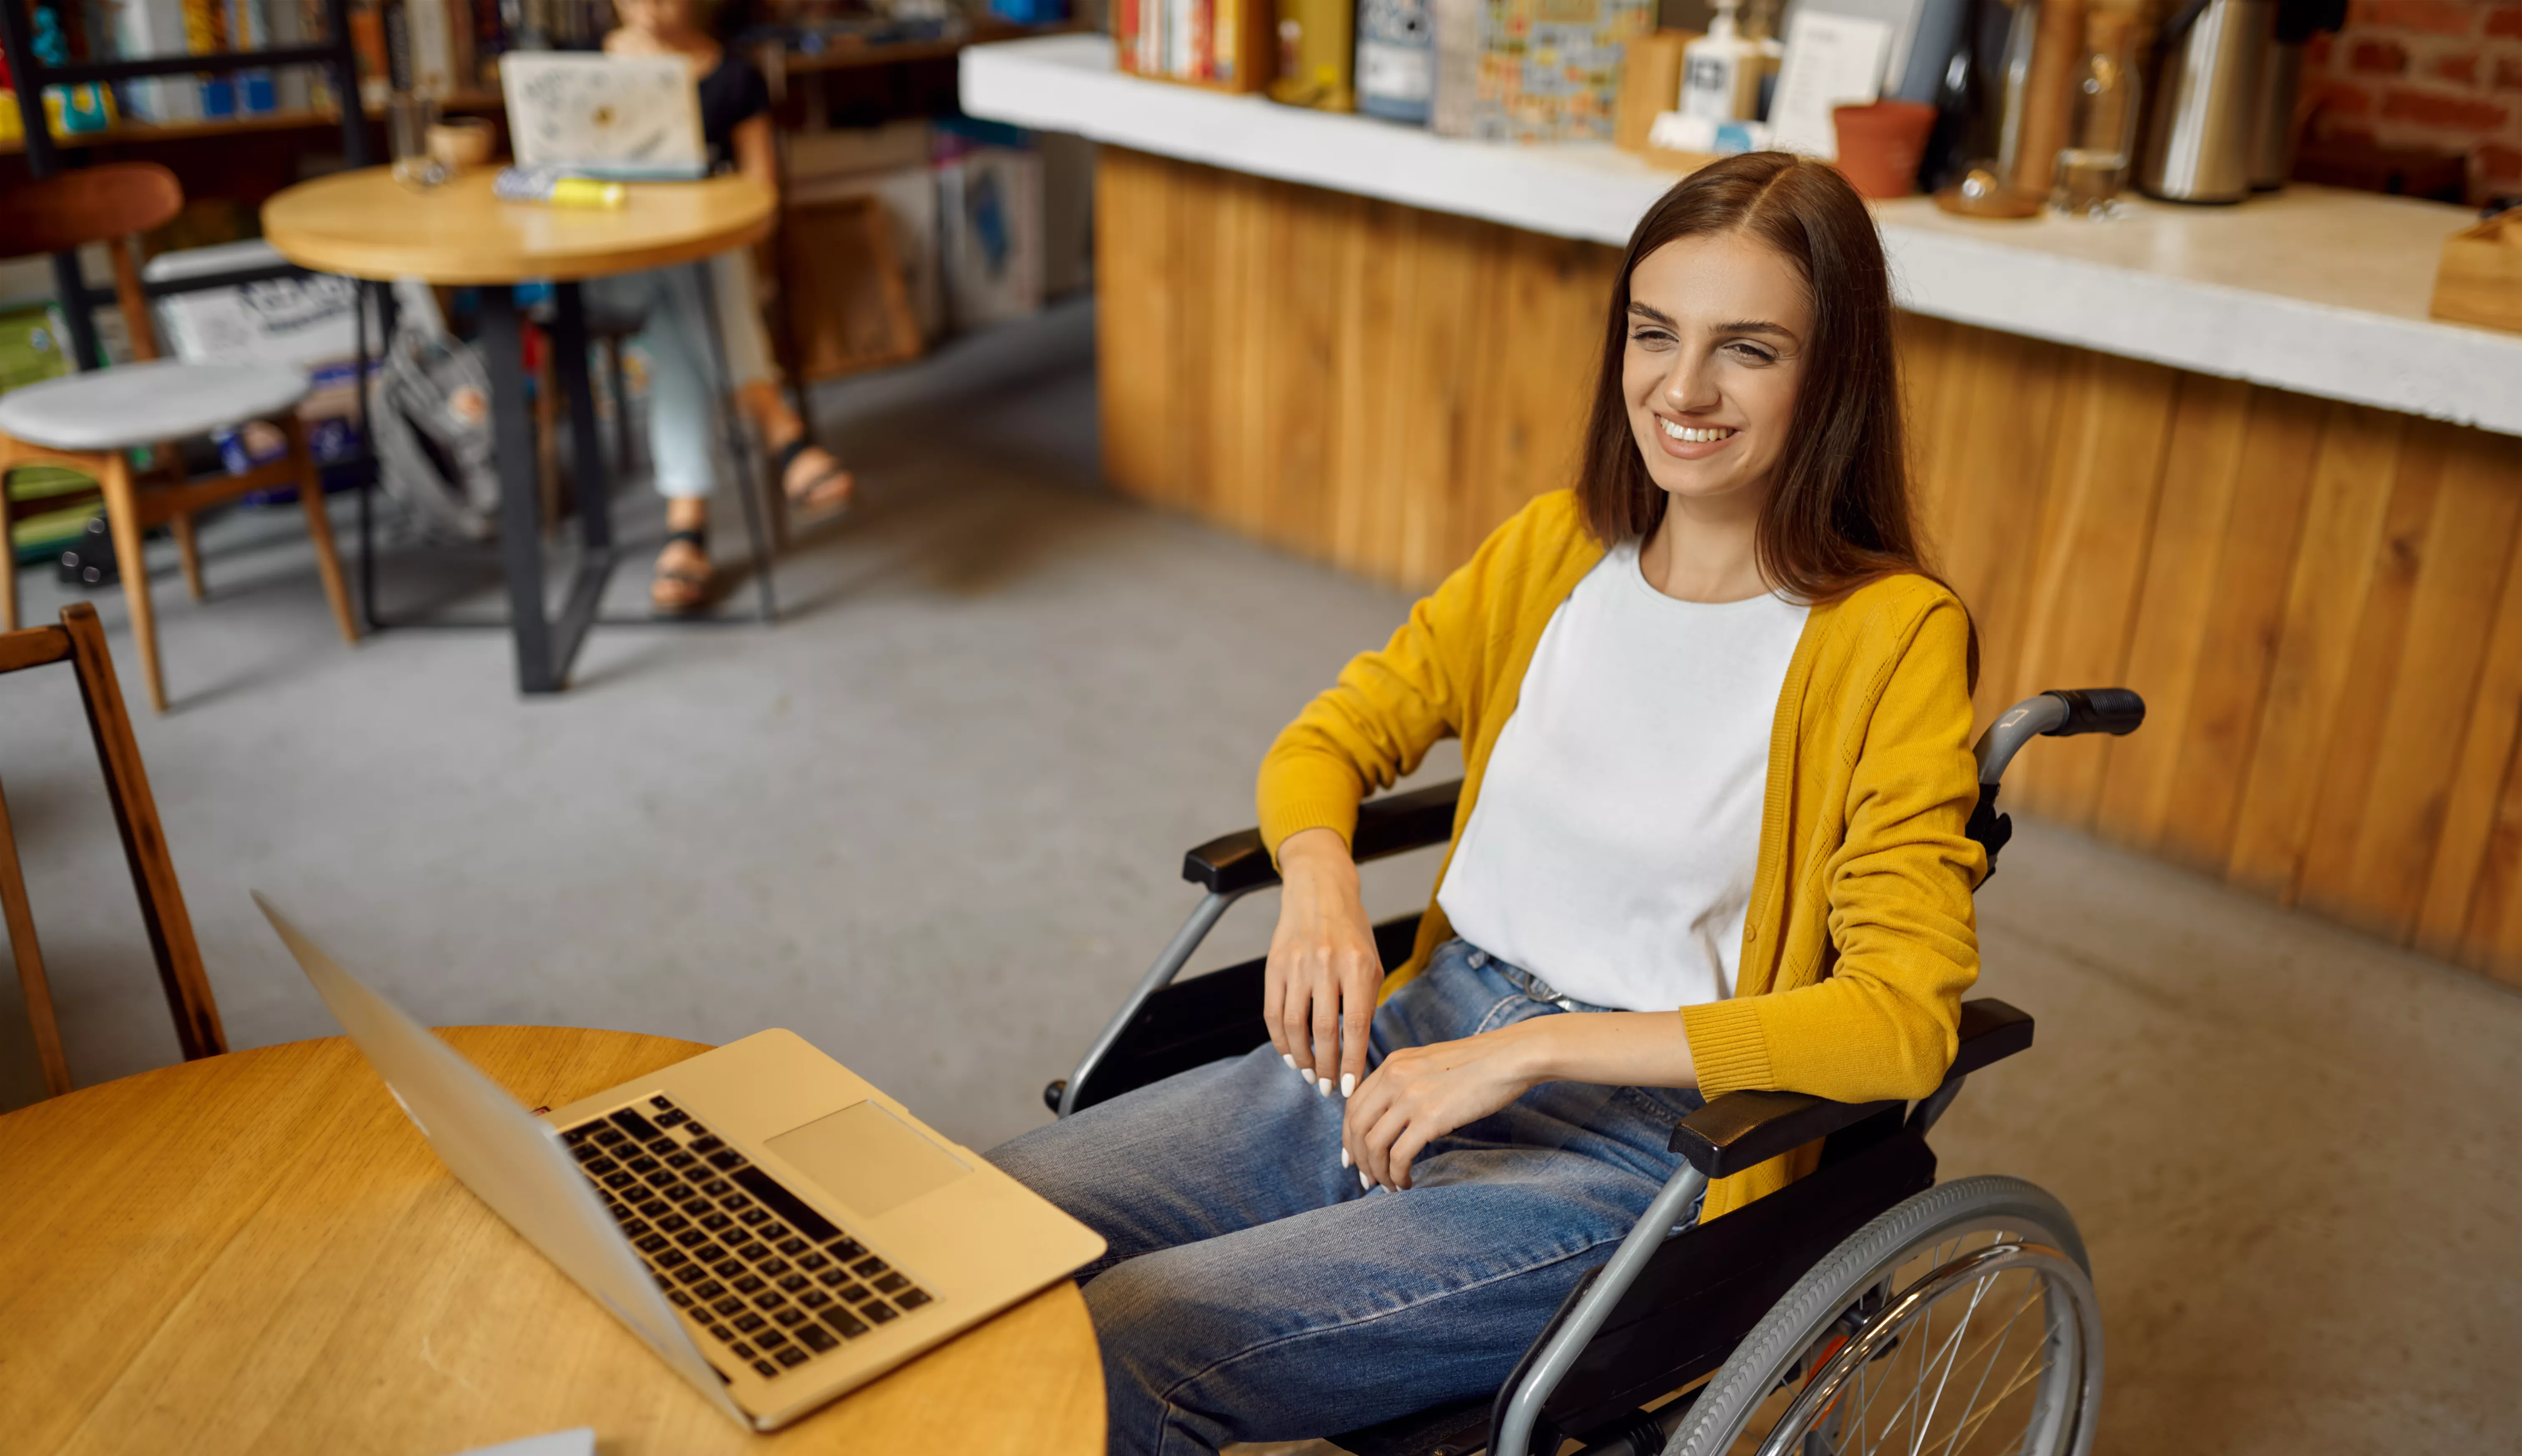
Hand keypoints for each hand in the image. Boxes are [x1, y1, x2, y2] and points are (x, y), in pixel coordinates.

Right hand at [1264, 828, 1383, 1096]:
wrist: (1319, 890)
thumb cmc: (1352, 931)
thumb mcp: (1371, 962)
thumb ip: (1365, 1002)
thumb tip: (1355, 1049)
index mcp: (1358, 965)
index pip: (1356, 1024)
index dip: (1352, 1061)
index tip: (1349, 1088)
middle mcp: (1327, 965)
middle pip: (1324, 1030)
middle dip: (1326, 1067)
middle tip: (1328, 1088)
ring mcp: (1297, 965)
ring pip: (1294, 1026)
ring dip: (1301, 1058)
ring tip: (1310, 1075)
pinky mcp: (1274, 966)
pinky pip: (1273, 1013)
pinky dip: (1280, 1040)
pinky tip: (1290, 1054)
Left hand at [1342, 1025, 1544, 1189]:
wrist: (1511, 1058)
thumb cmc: (1480, 1063)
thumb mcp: (1431, 1063)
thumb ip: (1408, 1082)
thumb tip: (1397, 1116)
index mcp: (1393, 1063)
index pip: (1354, 1104)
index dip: (1349, 1136)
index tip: (1353, 1157)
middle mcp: (1394, 1077)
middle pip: (1356, 1126)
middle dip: (1358, 1159)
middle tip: (1367, 1179)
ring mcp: (1411, 1097)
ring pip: (1373, 1144)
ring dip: (1376, 1171)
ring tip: (1390, 1185)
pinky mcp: (1431, 1117)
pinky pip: (1399, 1155)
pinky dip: (1397, 1174)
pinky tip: (1407, 1182)